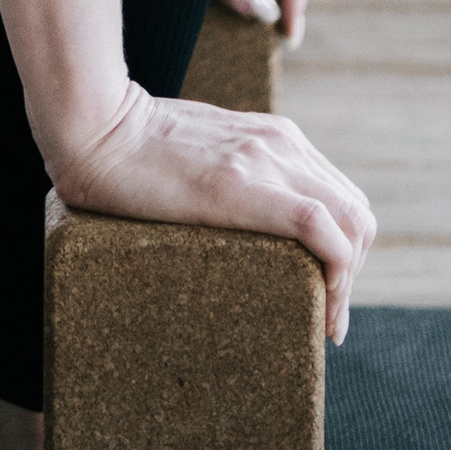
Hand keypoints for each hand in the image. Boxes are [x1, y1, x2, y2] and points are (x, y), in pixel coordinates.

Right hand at [49, 84, 375, 341]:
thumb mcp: (198, 152)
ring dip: (349, 282)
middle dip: (354, 272)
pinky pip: (322, 230)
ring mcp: (267, 161)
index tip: (328, 293)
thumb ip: (227, 171)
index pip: (341, 196)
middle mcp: (281, 145)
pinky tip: (322, 314)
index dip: (348, 249)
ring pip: (352, 224)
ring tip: (326, 323)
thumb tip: (225, 212)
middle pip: (357, 214)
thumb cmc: (127, 148)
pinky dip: (338, 277)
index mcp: (274, 137)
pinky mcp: (246, 187)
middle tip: (329, 317)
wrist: (93, 126)